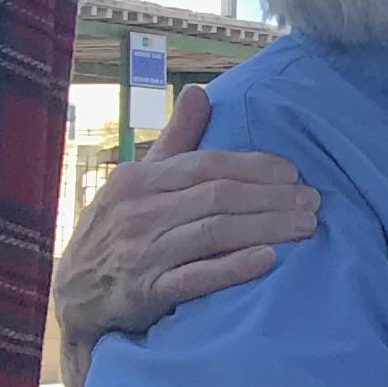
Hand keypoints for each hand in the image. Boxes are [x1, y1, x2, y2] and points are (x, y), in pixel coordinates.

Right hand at [56, 86, 319, 358]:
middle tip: (313, 201)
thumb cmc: (116, 231)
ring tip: (306, 227)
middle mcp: (139, 212)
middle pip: (218, 196)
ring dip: (267, 227)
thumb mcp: (136, 181)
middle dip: (273, 197)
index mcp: (138, 180)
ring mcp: (142, 253)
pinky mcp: (147, 293)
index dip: (255, 166)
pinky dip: (234, 267)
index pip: (207, 165)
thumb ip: (173, 140)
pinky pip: (196, 277)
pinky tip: (268, 260)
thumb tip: (200, 91)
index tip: (293, 172)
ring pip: (215, 232)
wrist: (74, 295)